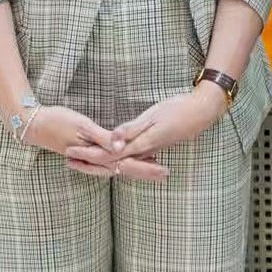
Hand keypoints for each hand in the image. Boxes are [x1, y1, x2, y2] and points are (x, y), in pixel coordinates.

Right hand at [19, 105, 169, 181]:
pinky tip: (129, 157)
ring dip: (136, 167)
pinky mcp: (88, 151)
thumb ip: (103, 138)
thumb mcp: (83, 126)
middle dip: (145, 171)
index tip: (163, 170)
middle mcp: (96, 160)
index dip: (146, 168)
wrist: (36, 125)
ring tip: (154, 167)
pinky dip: (122, 161)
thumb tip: (122, 147)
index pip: (127, 165)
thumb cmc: (59, 122)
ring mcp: (91, 157)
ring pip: (118, 166)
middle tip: (165, 173)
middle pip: (126, 168)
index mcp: (98, 156)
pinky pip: (109, 160)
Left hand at [64, 88, 227, 180]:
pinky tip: (113, 158)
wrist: (203, 112)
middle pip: (111, 161)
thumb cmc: (179, 109)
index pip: (108, 154)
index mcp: (140, 144)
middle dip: (89, 162)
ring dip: (100, 162)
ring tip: (82, 161)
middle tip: (68, 161)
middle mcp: (142, 151)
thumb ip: (131, 130)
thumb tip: (111, 143)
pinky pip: (130, 157)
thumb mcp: (153, 116)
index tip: (69, 153)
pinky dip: (116, 159)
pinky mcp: (153, 145)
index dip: (88, 154)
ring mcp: (149, 149)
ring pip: (120, 161)